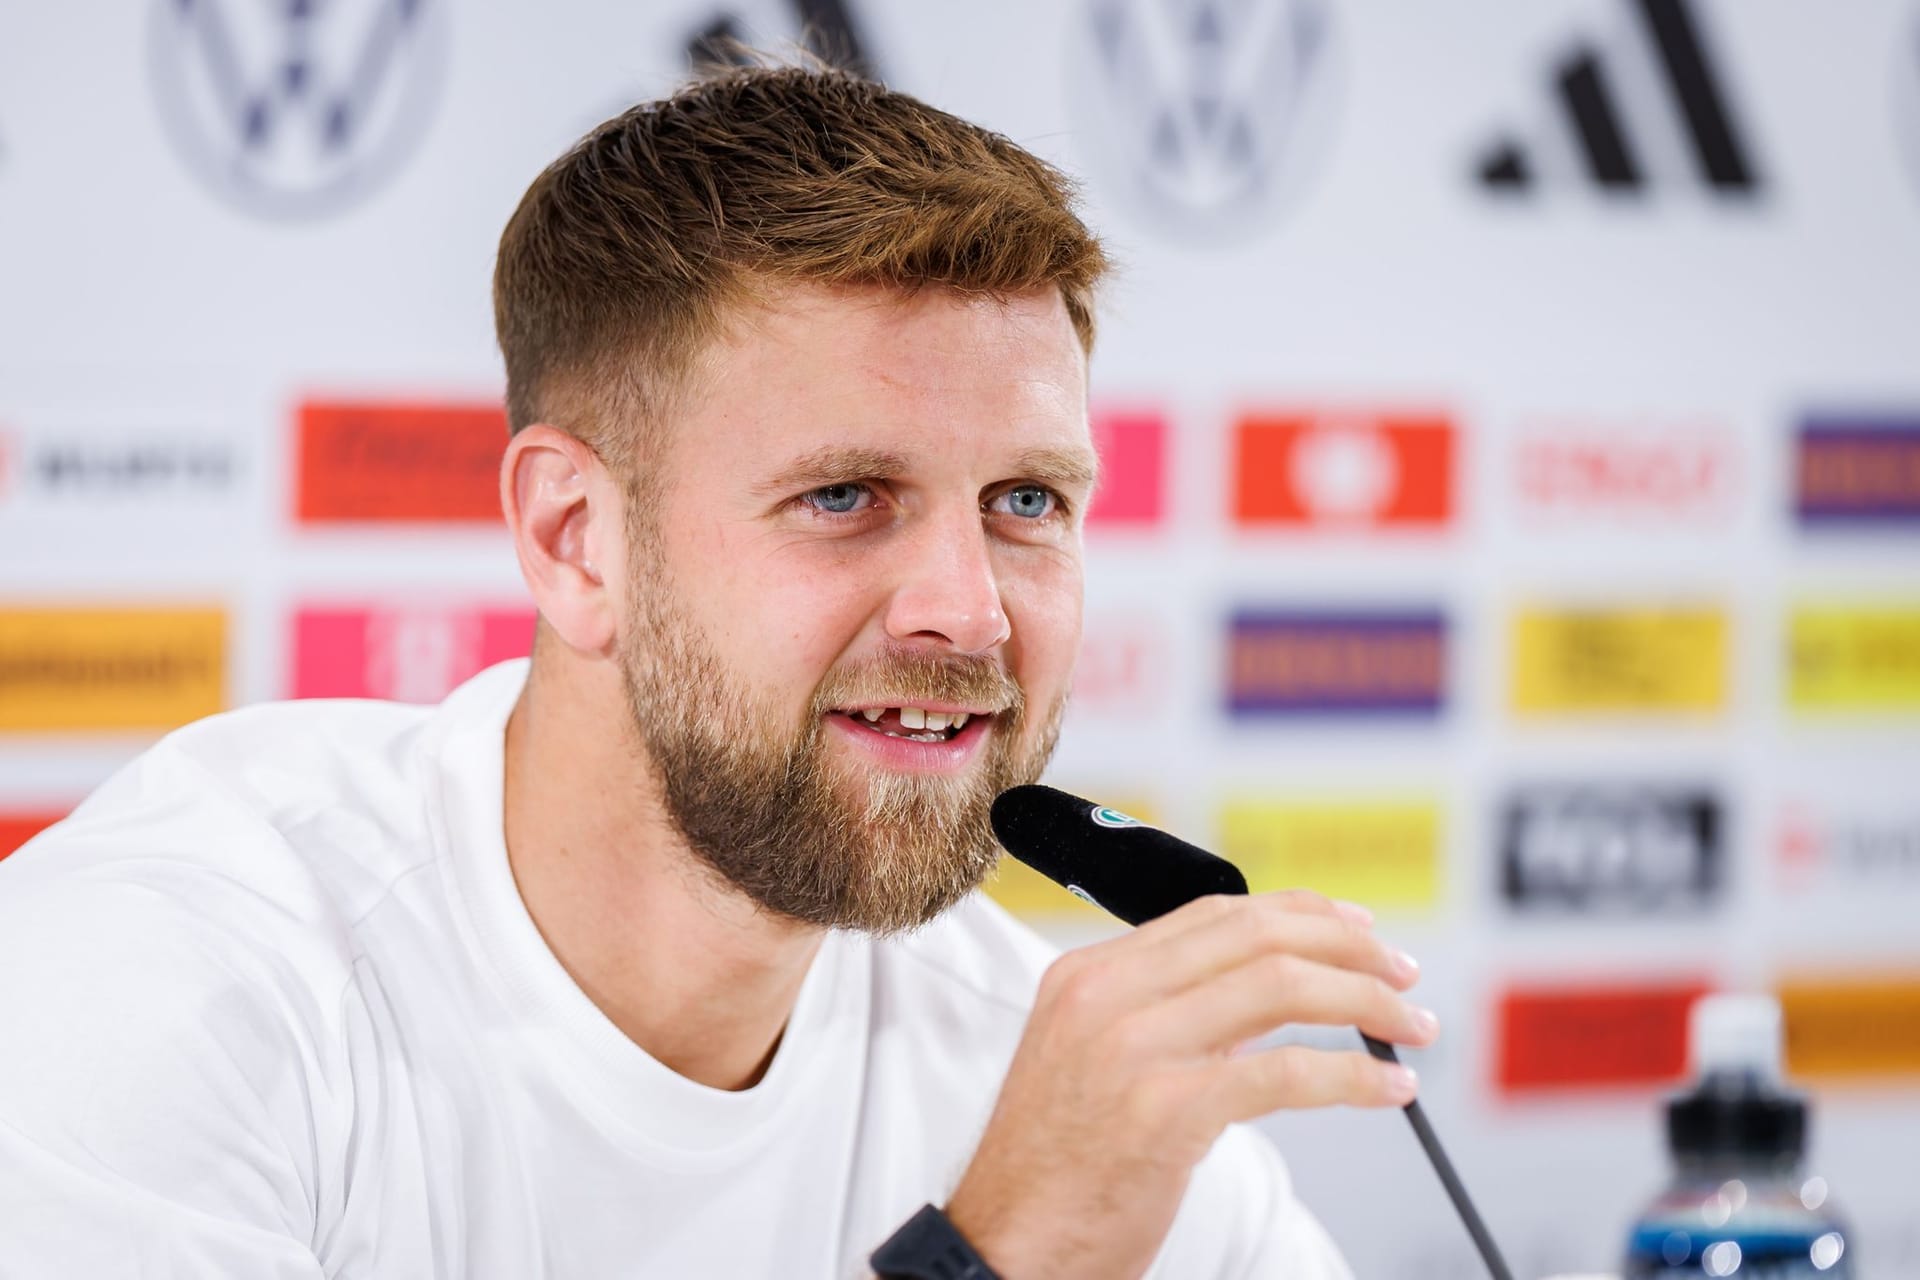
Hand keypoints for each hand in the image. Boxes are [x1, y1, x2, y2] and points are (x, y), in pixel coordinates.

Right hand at [944, 890, 1434, 1279]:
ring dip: (1365, 1000)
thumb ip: (1163, 1015)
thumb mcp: (1089, 1062)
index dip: (1301, 911)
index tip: (1357, 928)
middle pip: (1257, 935)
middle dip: (1349, 945)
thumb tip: (1266, 992)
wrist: (1003, 1247)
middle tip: (1403, 972)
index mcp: (1088, 974)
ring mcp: (1134, 1049)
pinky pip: (1286, 1071)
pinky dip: (1353, 1075)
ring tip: (1411, 1025)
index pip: (1215, 912)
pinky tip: (1388, 1088)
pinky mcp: (1166, 1112)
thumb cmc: (1052, 1171)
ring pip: (1280, 986)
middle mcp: (1107, 996)